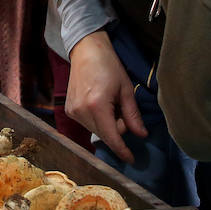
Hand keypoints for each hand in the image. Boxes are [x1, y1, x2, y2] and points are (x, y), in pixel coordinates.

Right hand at [65, 31, 146, 162]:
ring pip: (96, 131)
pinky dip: (98, 120)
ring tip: (110, 103)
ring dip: (107, 125)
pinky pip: (87, 124)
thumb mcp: (126, 89)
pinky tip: (100, 104)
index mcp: (97, 106)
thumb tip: (141, 135)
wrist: (86, 50)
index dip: (122, 150)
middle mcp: (81, 111)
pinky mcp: (69, 109)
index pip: (111, 137)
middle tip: (122, 110)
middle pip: (104, 135)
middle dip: (117, 130)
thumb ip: (133, 115)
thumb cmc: (108, 65)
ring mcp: (72, 111)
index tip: (132, 160)